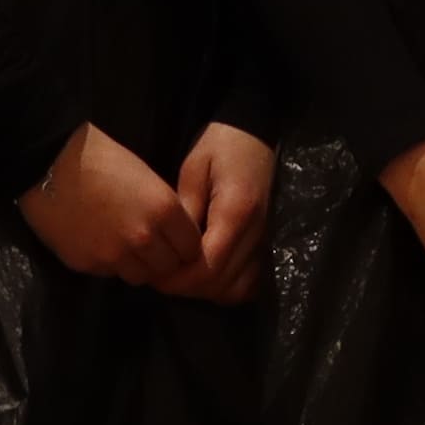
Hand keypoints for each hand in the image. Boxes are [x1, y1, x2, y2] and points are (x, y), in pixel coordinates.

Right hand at [17, 123, 206, 291]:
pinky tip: (99, 242)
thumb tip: (175, 234)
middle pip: (168, 269)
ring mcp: (113, 255)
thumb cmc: (102, 157)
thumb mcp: (146, 177)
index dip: (186, 246)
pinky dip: (110, 263)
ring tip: (126, 247)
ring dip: (138, 266)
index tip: (177, 241)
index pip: (192, 248)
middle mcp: (143, 238)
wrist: (49, 161)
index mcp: (164, 210)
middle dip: (165, 260)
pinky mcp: (86, 264)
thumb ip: (164, 210)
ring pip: (140, 277)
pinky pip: (109, 273)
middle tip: (153, 247)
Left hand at [164, 123, 277, 303]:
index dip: (180, 279)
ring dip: (207, 290)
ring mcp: (265, 241)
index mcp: (236, 213)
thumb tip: (171, 248)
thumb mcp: (193, 171)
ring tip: (183, 277)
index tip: (156, 276)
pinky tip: (208, 277)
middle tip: (161, 279)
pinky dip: (227, 288)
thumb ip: (185, 212)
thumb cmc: (220, 146)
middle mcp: (256, 233)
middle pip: (221, 282)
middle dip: (188, 287)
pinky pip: (250, 282)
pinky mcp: (267, 244)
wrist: (254, 134)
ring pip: (236, 288)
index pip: (209, 265)